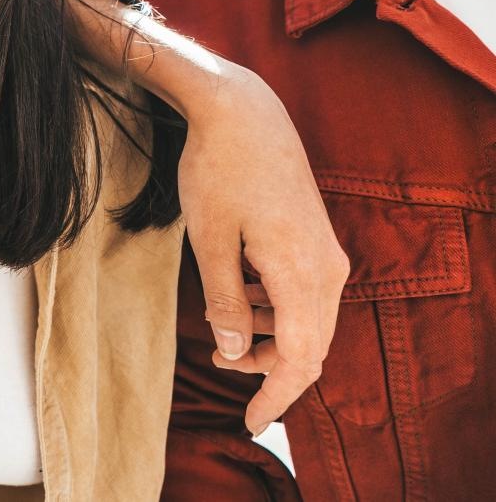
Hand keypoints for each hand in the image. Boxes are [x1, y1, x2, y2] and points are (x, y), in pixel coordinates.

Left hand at [176, 65, 348, 434]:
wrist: (243, 112)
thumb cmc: (218, 170)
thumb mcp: (209, 239)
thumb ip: (223, 299)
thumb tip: (231, 349)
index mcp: (301, 273)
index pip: (298, 358)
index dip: (274, 396)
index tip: (250, 423)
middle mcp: (326, 268)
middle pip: (309, 345)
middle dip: (267, 370)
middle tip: (221, 371)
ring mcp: (326, 254)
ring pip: (307, 321)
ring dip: (266, 335)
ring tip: (219, 330)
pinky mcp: (316, 241)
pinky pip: (303, 294)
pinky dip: (272, 308)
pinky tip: (236, 293)